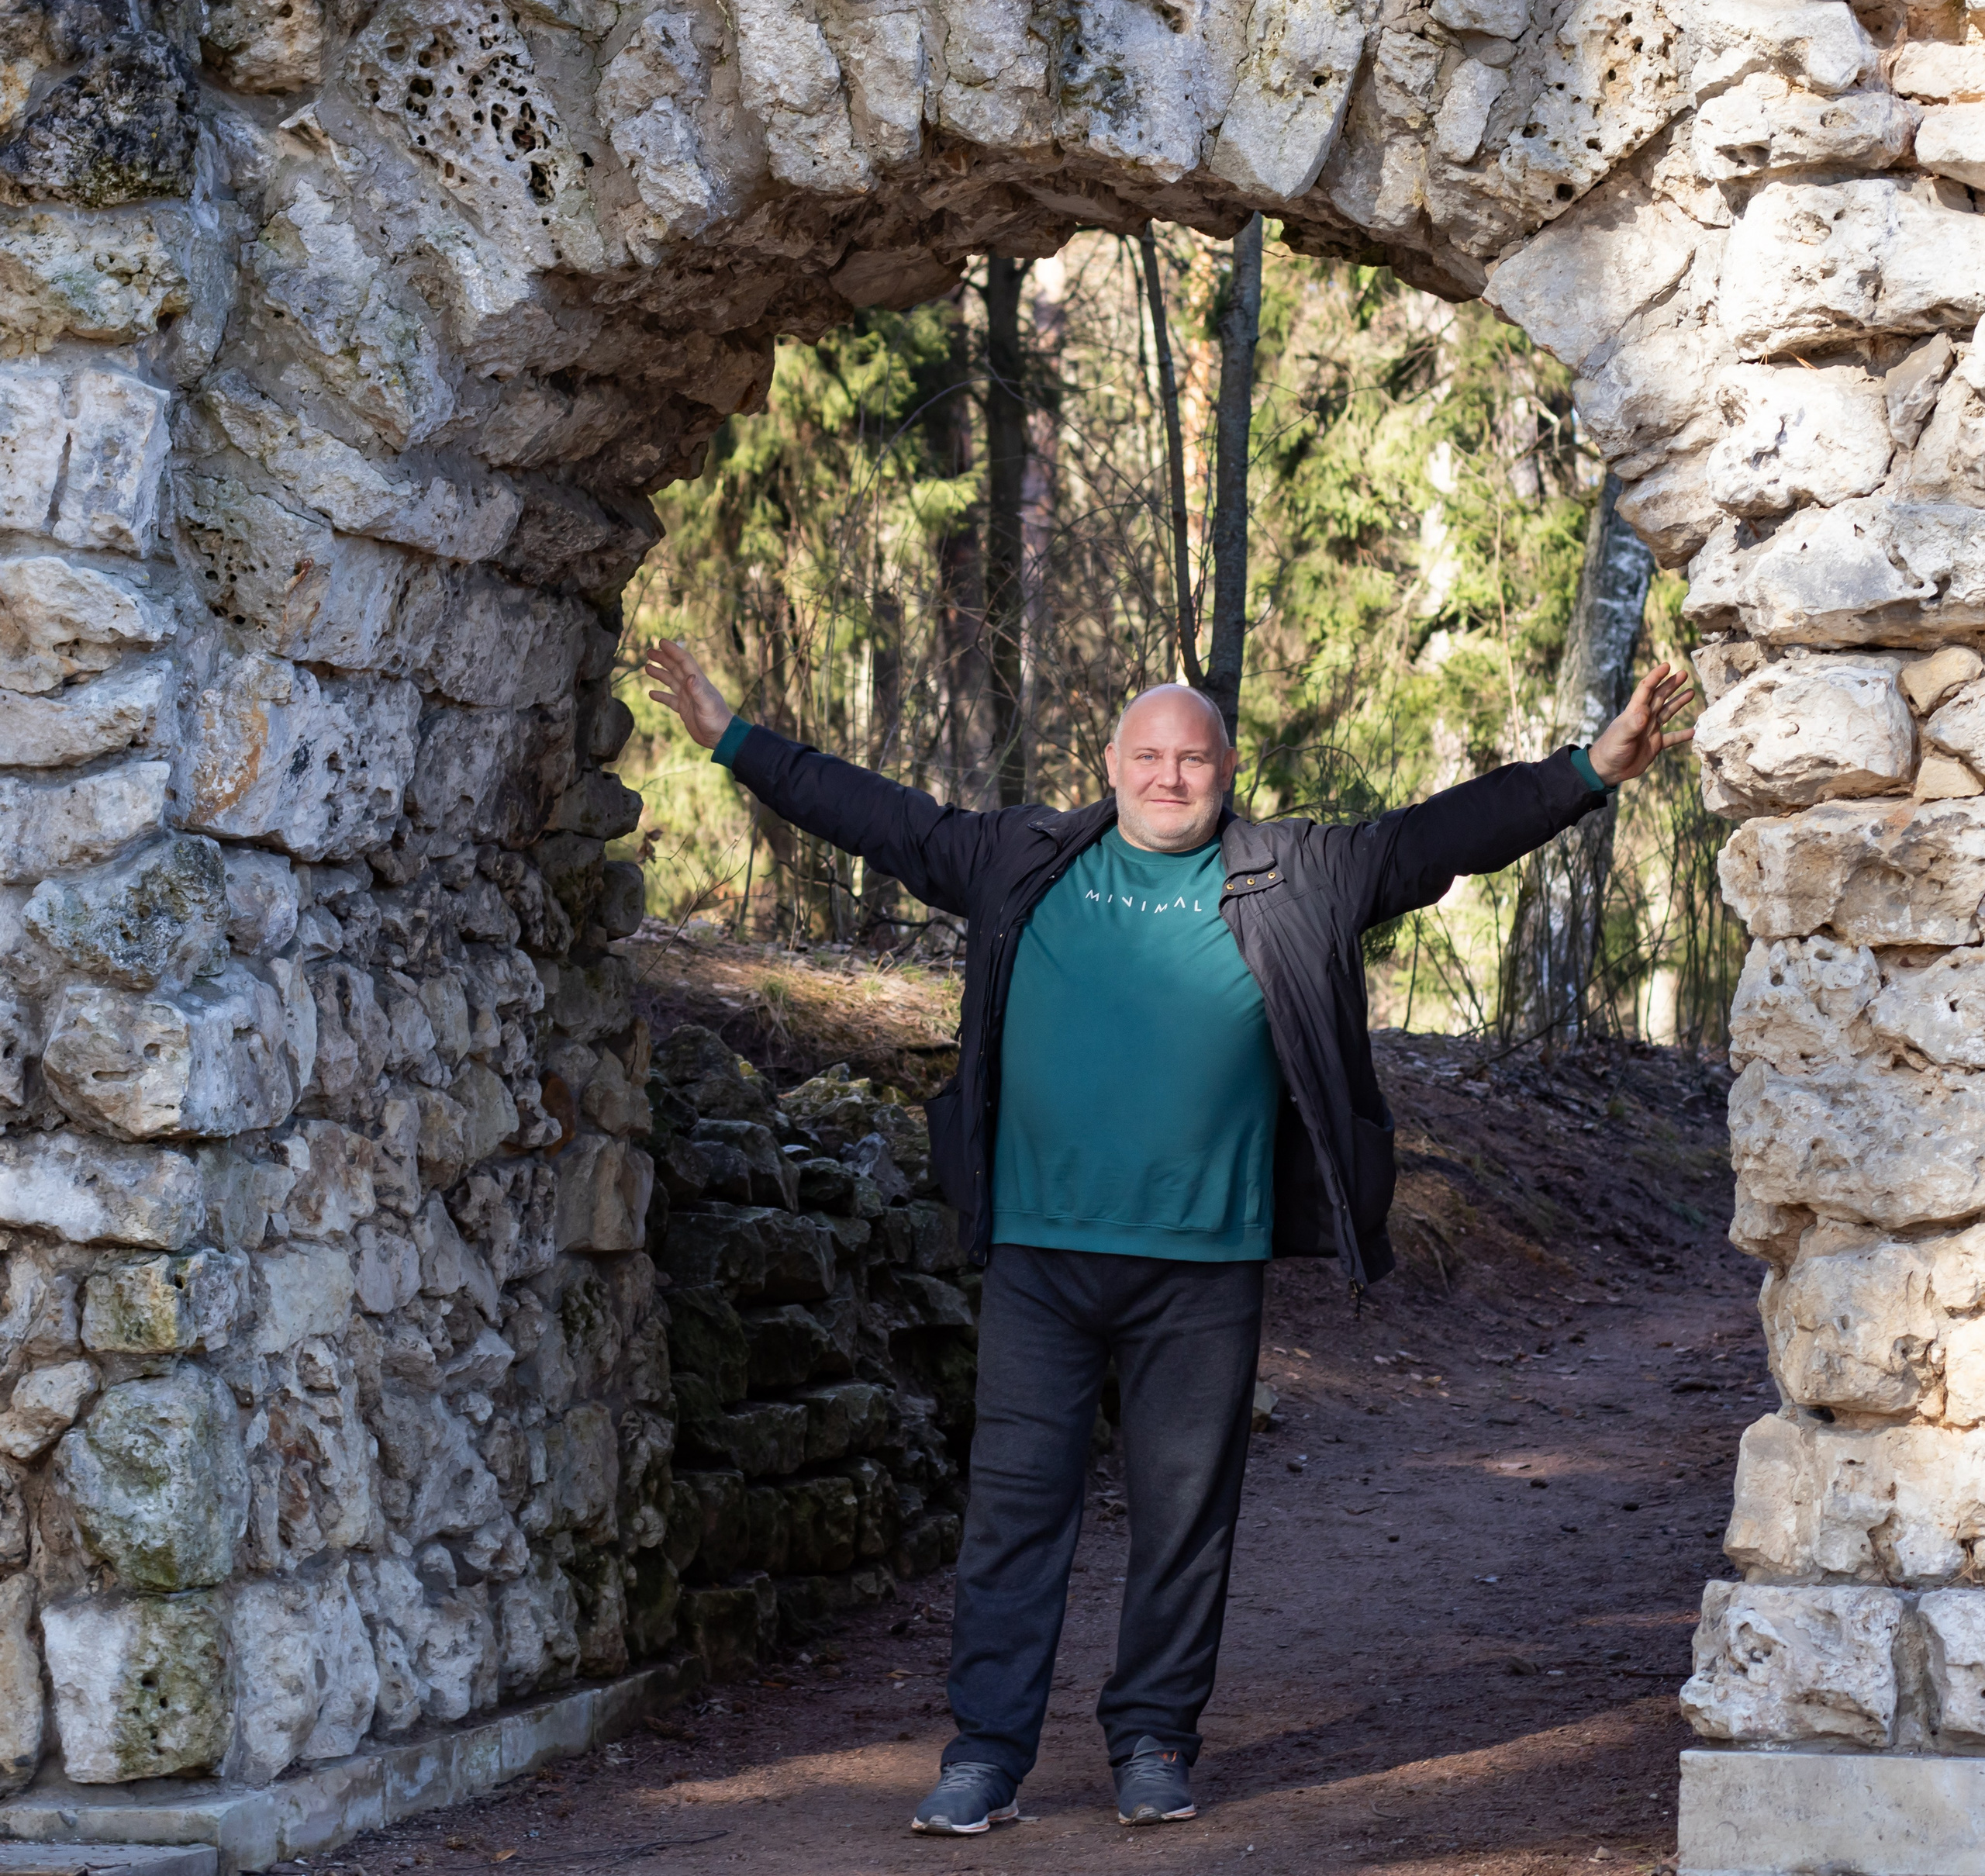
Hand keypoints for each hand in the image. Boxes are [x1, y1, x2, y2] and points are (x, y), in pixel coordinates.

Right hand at [645, 639, 735, 750]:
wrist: (721, 738)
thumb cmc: (717, 721)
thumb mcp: (707, 706)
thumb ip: (698, 691)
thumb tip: (689, 676)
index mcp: (698, 682)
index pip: (684, 661)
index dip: (673, 651)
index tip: (661, 641)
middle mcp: (692, 687)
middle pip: (676, 668)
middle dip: (663, 658)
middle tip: (649, 651)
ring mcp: (688, 698)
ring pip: (671, 681)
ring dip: (660, 673)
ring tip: (647, 667)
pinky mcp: (684, 709)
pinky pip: (670, 700)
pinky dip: (661, 695)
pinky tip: (651, 693)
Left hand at [1588, 662, 1695, 785]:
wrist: (1607, 770)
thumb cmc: (1610, 751)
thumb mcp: (1621, 737)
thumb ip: (1632, 725)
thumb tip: (1644, 713)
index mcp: (1634, 713)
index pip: (1646, 689)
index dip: (1655, 677)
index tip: (1666, 665)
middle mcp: (1643, 719)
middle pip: (1659, 697)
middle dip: (1671, 685)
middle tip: (1684, 674)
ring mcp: (1650, 731)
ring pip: (1667, 712)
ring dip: (1678, 703)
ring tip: (1691, 692)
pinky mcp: (1655, 745)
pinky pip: (1672, 737)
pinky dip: (1682, 734)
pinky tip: (1694, 731)